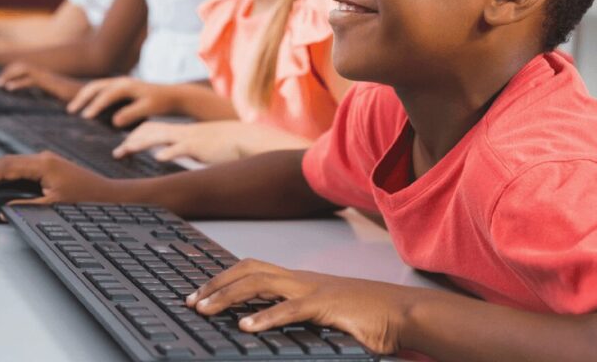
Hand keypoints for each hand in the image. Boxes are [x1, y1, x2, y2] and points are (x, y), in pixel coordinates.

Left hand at [0, 62, 85, 101]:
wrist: (86, 95)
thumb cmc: (73, 97)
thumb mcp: (55, 95)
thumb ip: (44, 94)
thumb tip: (37, 98)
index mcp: (44, 75)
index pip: (24, 68)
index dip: (12, 73)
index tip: (3, 83)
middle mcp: (44, 73)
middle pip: (21, 66)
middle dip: (7, 73)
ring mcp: (46, 76)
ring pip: (24, 70)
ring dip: (10, 76)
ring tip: (0, 84)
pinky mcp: (49, 83)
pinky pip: (31, 80)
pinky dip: (18, 83)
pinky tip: (10, 89)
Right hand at [0, 152, 122, 207]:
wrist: (110, 196)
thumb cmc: (87, 201)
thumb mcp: (55, 206)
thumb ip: (26, 207)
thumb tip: (2, 209)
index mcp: (43, 164)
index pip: (5, 167)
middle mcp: (42, 158)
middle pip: (3, 162)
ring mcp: (44, 162)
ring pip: (8, 164)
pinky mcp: (46, 168)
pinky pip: (17, 169)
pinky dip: (0, 175)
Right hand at [67, 76, 177, 127]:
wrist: (173, 95)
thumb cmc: (162, 103)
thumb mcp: (148, 109)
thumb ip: (131, 114)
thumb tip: (114, 122)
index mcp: (127, 85)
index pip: (106, 95)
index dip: (95, 106)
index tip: (85, 117)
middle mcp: (121, 81)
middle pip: (96, 86)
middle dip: (82, 98)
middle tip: (71, 111)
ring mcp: (120, 82)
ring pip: (97, 86)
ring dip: (84, 96)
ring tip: (74, 109)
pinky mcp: (121, 87)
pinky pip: (102, 89)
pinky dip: (92, 96)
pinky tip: (87, 107)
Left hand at [113, 121, 247, 163]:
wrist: (245, 139)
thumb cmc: (224, 146)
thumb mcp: (199, 146)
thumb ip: (182, 148)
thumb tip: (166, 155)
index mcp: (181, 132)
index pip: (152, 129)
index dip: (136, 137)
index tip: (123, 148)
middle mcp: (181, 132)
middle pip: (150, 130)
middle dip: (131, 140)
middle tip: (117, 153)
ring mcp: (190, 138)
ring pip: (160, 136)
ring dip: (140, 143)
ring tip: (125, 150)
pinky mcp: (200, 146)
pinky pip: (182, 147)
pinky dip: (169, 151)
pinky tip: (158, 157)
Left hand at [186, 258, 415, 354]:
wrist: (405, 313)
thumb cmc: (368, 317)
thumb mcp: (325, 316)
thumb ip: (298, 317)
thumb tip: (266, 327)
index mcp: (299, 280)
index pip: (252, 269)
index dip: (223, 279)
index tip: (200, 294)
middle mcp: (301, 279)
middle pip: (248, 270)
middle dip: (215, 283)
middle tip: (191, 300)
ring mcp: (313, 289)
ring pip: (259, 283)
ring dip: (228, 296)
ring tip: (205, 310)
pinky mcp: (326, 305)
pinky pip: (290, 309)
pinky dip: (265, 317)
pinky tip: (246, 327)